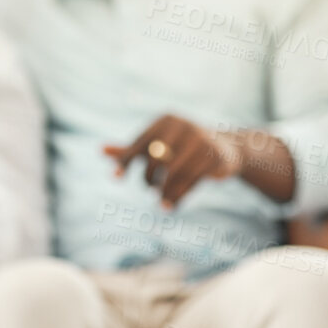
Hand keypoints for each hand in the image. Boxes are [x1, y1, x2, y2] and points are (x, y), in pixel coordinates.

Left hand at [103, 115, 245, 209]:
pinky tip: (171, 206)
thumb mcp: (157, 144)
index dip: (126, 160)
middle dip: (150, 177)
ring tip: (161, 202)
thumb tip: (100, 150)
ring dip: (165, 191)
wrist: (227, 147)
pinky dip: (179, 196)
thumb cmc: (182, 146)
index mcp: (166, 121)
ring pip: (175, 172)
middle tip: (151, 188)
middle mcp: (183, 126)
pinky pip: (192, 180)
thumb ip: (131, 149)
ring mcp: (201, 141)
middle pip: (157, 157)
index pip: (140, 143)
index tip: (116, 177)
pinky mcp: (215, 157)